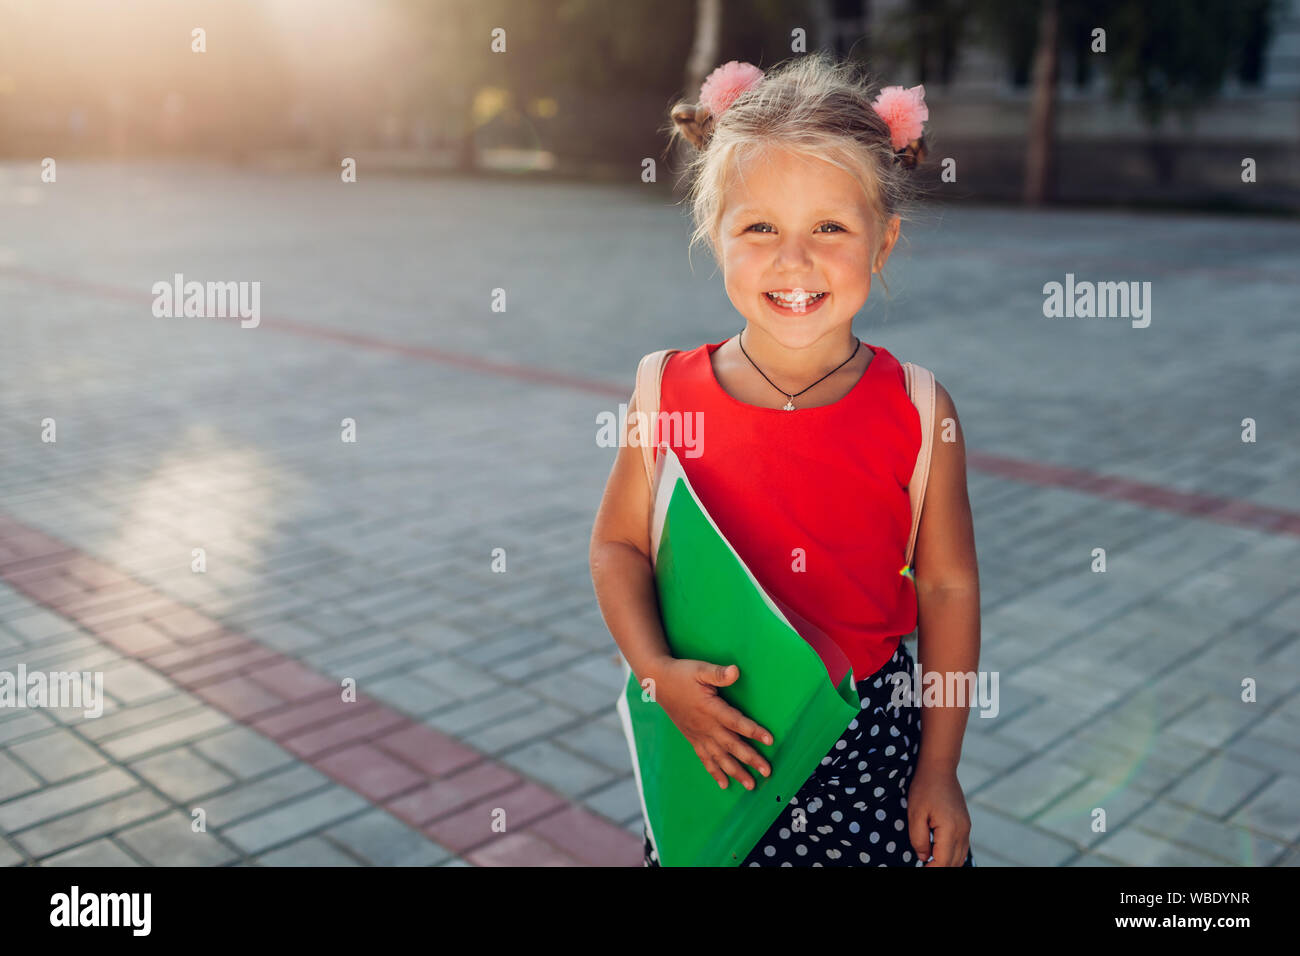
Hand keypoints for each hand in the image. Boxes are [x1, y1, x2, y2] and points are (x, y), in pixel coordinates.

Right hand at [650, 658, 773, 790]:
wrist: (658, 682)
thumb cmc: (682, 674)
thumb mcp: (700, 669)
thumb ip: (718, 673)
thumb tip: (736, 671)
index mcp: (710, 708)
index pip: (735, 722)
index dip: (753, 731)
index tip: (770, 740)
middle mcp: (705, 726)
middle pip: (731, 745)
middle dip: (750, 759)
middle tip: (767, 771)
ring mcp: (698, 735)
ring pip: (719, 757)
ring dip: (736, 772)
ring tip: (750, 785)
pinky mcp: (692, 739)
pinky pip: (705, 759)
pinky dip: (714, 772)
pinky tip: (724, 784)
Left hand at [907, 764, 970, 865]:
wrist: (940, 768)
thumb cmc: (924, 788)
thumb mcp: (915, 814)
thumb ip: (918, 839)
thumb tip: (924, 857)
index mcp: (950, 829)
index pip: (943, 862)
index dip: (931, 870)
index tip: (920, 868)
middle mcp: (963, 831)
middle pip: (954, 863)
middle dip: (939, 868)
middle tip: (924, 866)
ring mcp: (967, 828)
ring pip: (960, 857)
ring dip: (946, 863)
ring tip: (929, 863)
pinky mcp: (966, 825)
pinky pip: (962, 848)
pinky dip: (951, 856)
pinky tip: (938, 854)